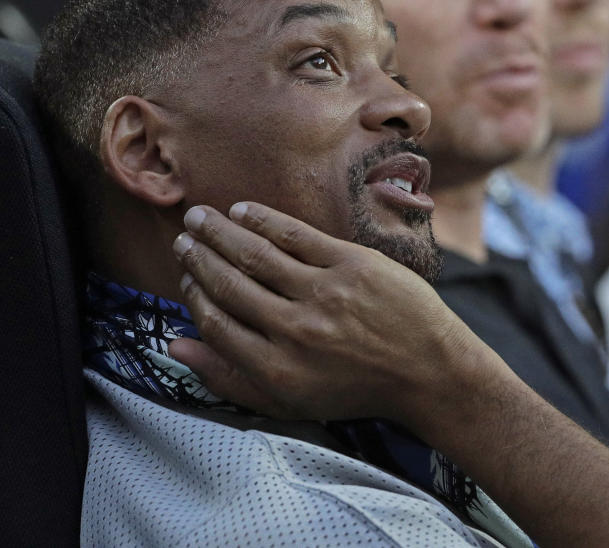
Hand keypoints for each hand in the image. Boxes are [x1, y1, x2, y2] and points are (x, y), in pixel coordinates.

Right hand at [167, 202, 487, 426]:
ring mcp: (325, 294)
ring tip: (200, 217)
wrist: (428, 371)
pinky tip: (243, 210)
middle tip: (182, 239)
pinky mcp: (353, 264)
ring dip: (221, 232)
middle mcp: (295, 331)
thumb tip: (176, 345)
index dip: (194, 296)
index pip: (215, 323)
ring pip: (256, 254)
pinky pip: (296, 235)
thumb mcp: (290, 403)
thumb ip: (229, 378)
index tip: (187, 278)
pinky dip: (264, 220)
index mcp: (275, 368)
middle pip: (229, 284)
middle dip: (198, 257)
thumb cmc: (356, 388)